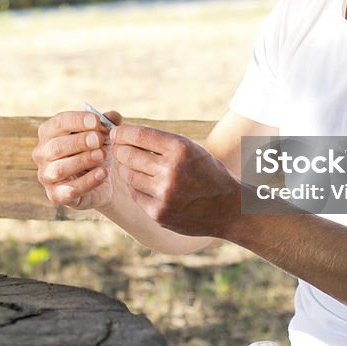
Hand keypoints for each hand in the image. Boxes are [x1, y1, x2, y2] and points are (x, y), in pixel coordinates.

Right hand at [33, 109, 121, 209]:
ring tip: (102, 155)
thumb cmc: (98, 149)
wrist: (105, 179)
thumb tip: (112, 116)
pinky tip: (103, 173)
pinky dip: (87, 182)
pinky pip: (68, 190)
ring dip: (83, 160)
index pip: (58, 123)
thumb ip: (109, 121)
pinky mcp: (55, 195)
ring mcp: (46, 176)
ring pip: (59, 169)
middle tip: (99, 140)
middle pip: (56, 146)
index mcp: (49, 133)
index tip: (96, 121)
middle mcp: (42, 154)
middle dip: (79, 141)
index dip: (77, 120)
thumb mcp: (104, 133)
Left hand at [110, 124, 239, 237]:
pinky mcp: (158, 213)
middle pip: (128, 155)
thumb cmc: (209, 173)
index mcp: (181, 149)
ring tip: (132, 166)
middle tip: (119, 148)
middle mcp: (171, 171)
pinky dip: (136, 187)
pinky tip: (144, 183)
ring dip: (126, 168)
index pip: (139, 135)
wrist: (230, 209)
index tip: (116, 133)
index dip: (122, 133)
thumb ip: (162, 143)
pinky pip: (135, 194)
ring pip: (128, 175)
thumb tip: (127, 135)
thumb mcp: (192, 149)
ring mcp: (164, 194)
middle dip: (120, 150)